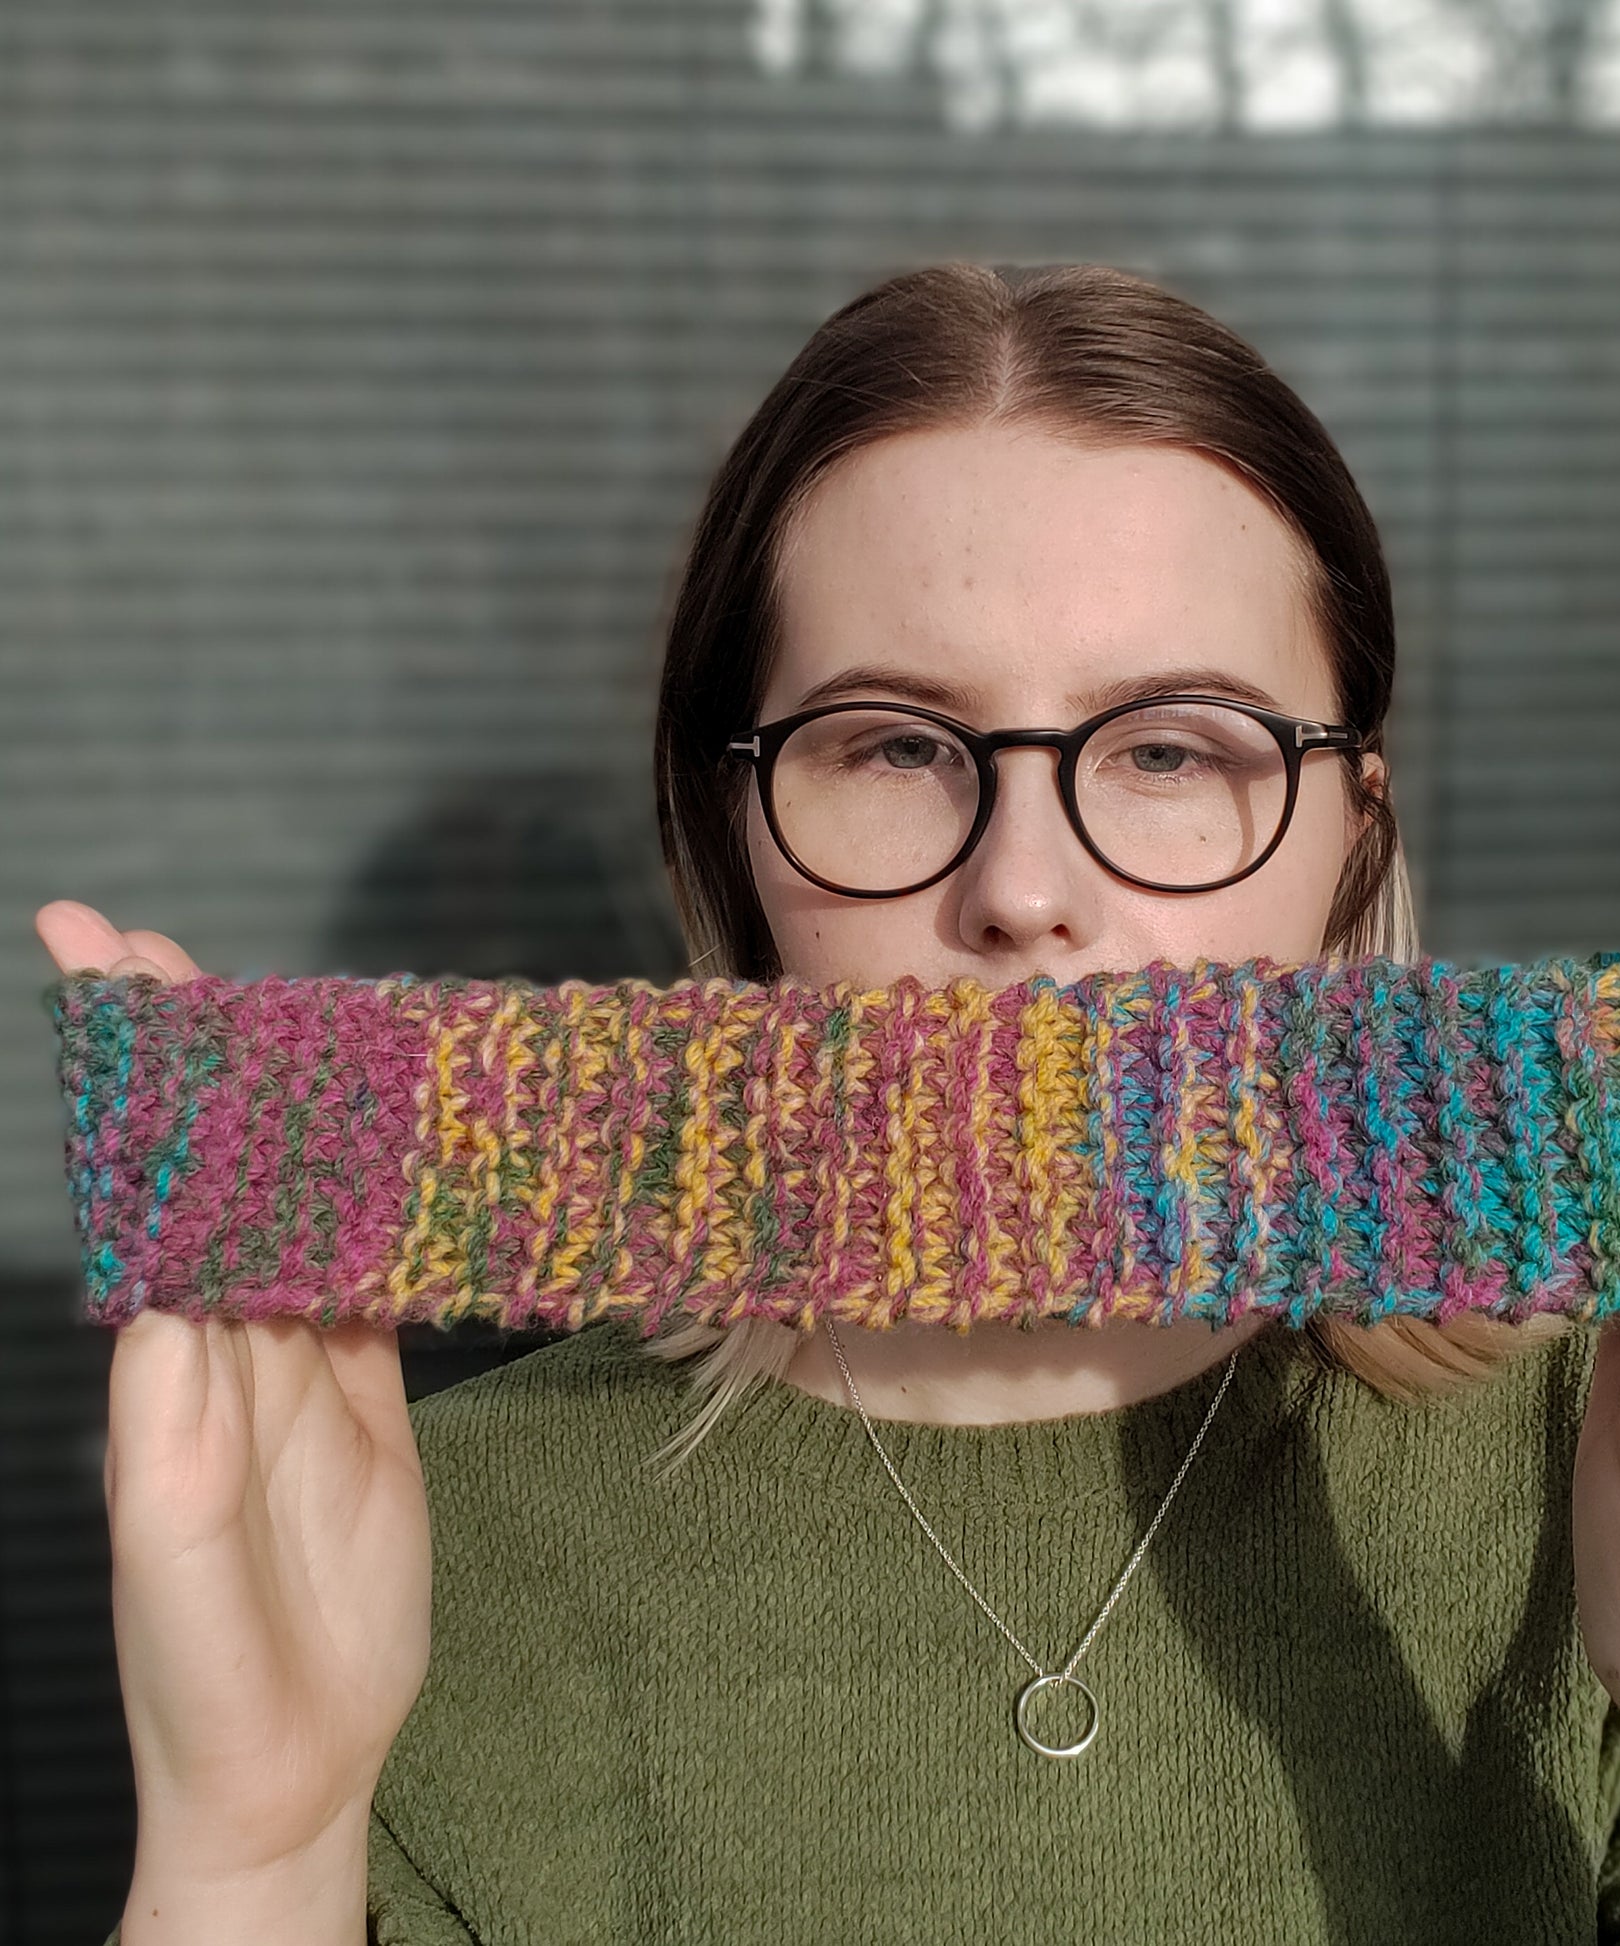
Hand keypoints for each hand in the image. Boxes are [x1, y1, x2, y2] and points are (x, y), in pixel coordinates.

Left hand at [36, 901, 432, 1877]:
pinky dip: (391, 1212)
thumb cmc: (209, 1679)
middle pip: (220, 1176)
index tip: (103, 970)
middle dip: (197, 1065)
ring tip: (301, 1021)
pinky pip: (375, 1282)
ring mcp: (297, 1372)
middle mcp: (224, 1351)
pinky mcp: (366, 1400)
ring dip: (298, 1117)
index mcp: (165, 1372)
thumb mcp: (182, 1567)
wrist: (292, 1762)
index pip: (152, 1193)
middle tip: (169, 950)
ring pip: (302, 1211)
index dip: (135, 1082)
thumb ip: (177, 1440)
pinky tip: (404, 1161)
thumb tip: (176, 1296)